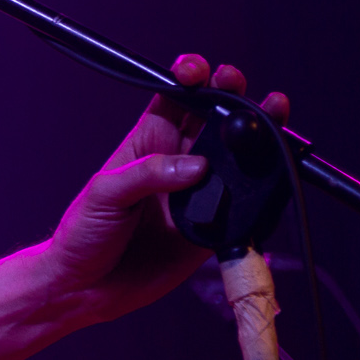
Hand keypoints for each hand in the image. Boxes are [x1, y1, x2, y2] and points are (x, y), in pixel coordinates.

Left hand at [39, 54, 290, 323]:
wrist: (88, 287)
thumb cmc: (84, 231)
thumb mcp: (105, 194)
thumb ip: (149, 175)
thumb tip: (198, 167)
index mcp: (148, 142)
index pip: (175, 98)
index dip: (191, 78)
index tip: (199, 71)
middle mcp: (178, 162)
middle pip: (215, 120)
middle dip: (234, 97)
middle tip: (244, 90)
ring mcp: (199, 193)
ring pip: (237, 159)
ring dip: (259, 140)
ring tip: (275, 119)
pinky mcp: (213, 228)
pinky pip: (246, 207)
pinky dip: (264, 193)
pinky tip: (275, 176)